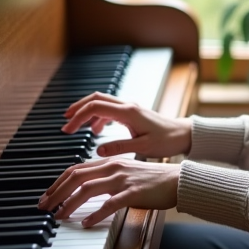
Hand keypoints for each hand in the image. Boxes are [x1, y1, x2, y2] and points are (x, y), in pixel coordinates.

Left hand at [37, 157, 180, 226]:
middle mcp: (113, 167)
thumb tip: (86, 188)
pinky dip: (96, 214)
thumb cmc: (151, 179)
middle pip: (76, 177)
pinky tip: (87, 223)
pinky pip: (110, 204)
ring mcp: (123, 179)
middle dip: (56, 193)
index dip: (58, 183)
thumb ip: (106, 177)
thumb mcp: (125, 172)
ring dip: (70, 204)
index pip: (75, 169)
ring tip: (60, 216)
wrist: (176, 180)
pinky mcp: (133, 193)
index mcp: (109, 161)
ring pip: (88, 189)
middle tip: (44, 207)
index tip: (47, 196)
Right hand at [62, 92, 192, 158]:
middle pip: (95, 98)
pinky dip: (98, 117)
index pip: (95, 107)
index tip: (68, 130)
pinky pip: (109, 109)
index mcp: (128, 112)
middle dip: (78, 108)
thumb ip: (121, 147)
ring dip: (86, 111)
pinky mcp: (131, 112)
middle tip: (65, 121)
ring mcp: (129, 107)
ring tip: (75, 126)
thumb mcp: (144, 147)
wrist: (183, 134)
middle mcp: (127, 105)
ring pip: (102, 102)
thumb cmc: (167, 141)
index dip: (78, 117)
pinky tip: (96, 131)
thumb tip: (98, 150)